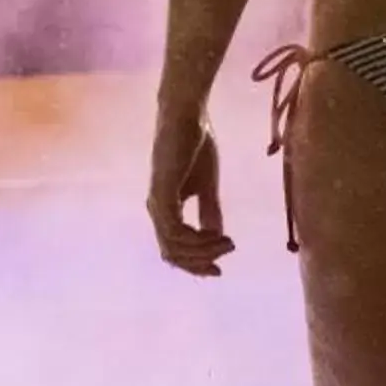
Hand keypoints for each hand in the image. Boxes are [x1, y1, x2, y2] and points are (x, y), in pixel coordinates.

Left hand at [148, 112, 232, 274]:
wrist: (188, 116)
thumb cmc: (196, 144)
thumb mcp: (208, 185)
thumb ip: (210, 212)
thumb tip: (218, 238)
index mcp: (165, 208)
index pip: (174, 248)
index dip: (195, 263)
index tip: (220, 269)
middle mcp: (157, 210)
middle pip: (172, 254)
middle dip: (199, 262)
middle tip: (225, 257)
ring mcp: (157, 203)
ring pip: (174, 246)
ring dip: (204, 251)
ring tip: (229, 243)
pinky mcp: (162, 194)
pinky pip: (175, 231)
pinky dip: (197, 239)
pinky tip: (218, 236)